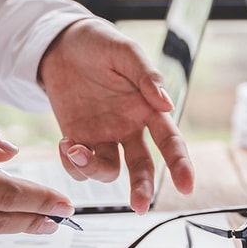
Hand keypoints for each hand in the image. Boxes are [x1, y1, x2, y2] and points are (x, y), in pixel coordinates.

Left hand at [39, 18, 193, 212]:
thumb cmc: (99, 43)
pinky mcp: (77, 138)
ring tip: (75, 150)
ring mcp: (103, 136)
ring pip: (109, 170)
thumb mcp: (125, 52)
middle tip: (139, 204)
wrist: (60, 43)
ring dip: (93, 169)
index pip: (170, 142)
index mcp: (148, 109)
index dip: (180, 164)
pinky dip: (72, 163)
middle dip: (143, 187)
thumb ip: (147, 76)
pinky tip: (65, 144)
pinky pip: (79, 165)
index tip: (186, 186)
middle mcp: (129, 128)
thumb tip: (167, 102)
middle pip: (142, 166)